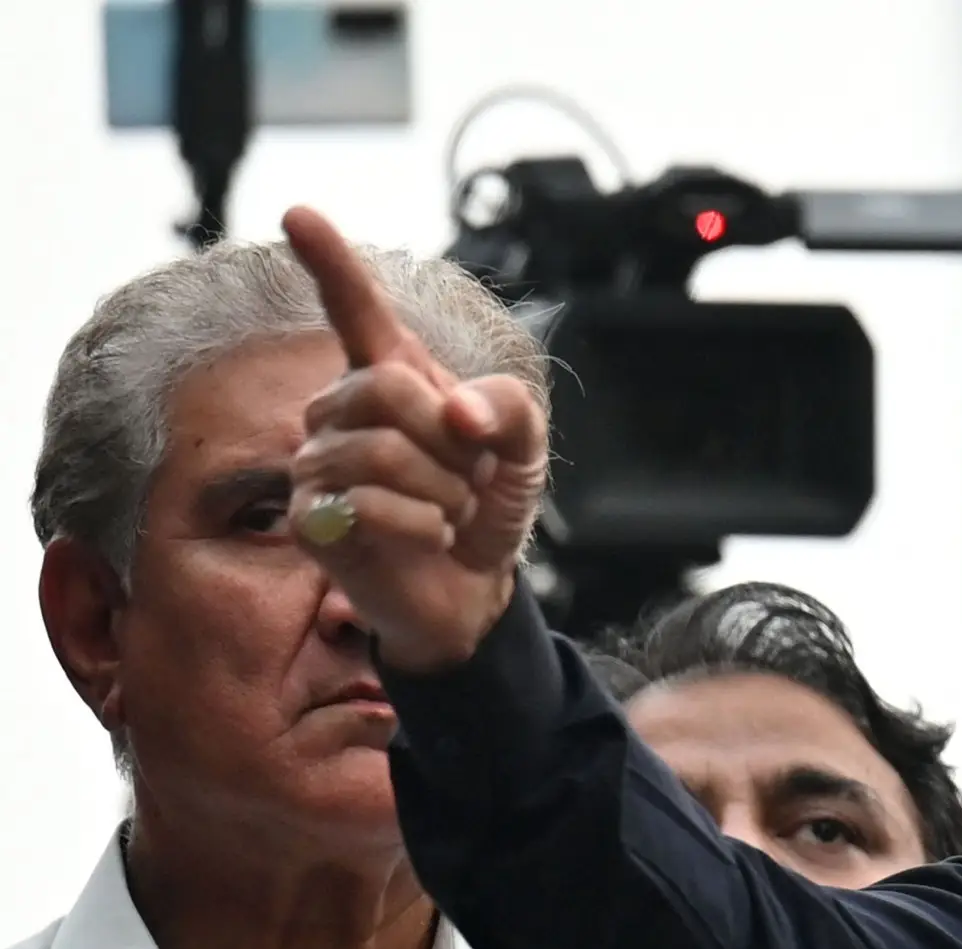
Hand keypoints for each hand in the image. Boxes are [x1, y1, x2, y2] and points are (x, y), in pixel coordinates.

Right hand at [281, 206, 547, 670]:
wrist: (475, 581)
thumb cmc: (486, 501)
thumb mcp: (522, 443)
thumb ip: (508, 405)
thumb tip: (458, 412)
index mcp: (391, 375)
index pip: (355, 309)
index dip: (330, 261)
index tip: (299, 214)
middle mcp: (340, 410)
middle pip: (384, 387)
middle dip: (449, 438)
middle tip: (469, 475)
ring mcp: (317, 464)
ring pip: (380, 452)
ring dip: (444, 490)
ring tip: (450, 509)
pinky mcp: (313, 520)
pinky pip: (367, 506)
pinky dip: (422, 525)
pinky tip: (430, 534)